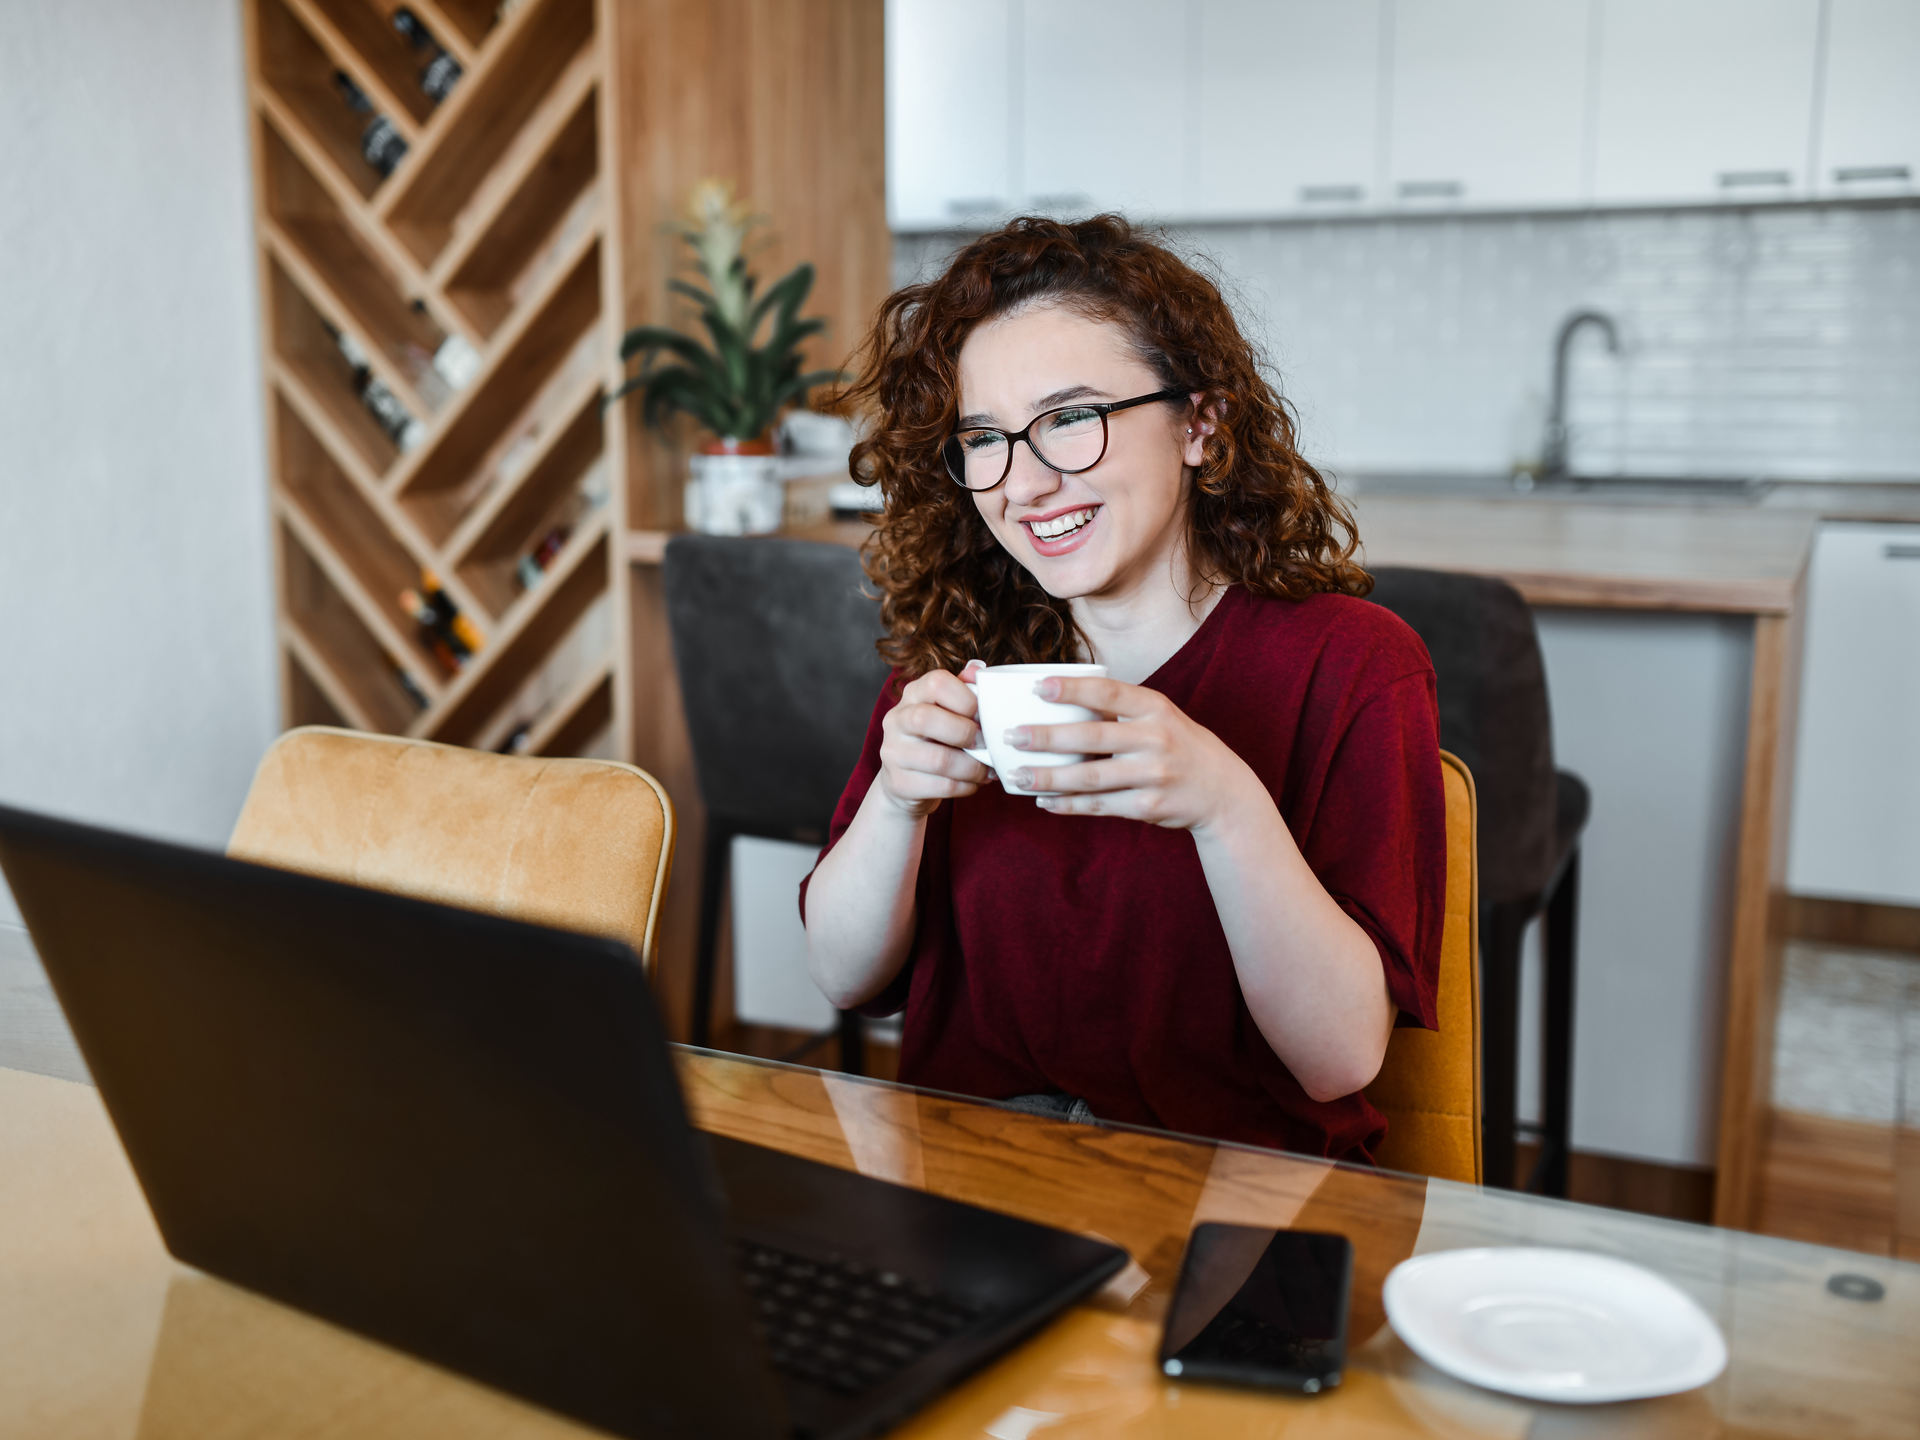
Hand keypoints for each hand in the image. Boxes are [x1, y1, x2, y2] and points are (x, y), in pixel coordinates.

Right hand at [875, 660, 992, 817]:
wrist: (908, 780)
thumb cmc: (937, 739)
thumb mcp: (949, 710)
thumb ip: (964, 689)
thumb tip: (978, 669)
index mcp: (913, 694)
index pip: (936, 682)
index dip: (965, 697)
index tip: (981, 714)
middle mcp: (897, 720)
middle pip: (926, 719)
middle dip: (965, 733)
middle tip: (984, 743)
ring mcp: (893, 752)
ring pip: (938, 760)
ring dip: (972, 767)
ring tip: (986, 769)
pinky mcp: (899, 783)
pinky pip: (941, 786)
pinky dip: (966, 786)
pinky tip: (973, 783)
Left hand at [1008, 676, 1260, 832]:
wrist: (1222, 791)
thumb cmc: (1178, 745)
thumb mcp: (1159, 716)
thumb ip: (1120, 709)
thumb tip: (1058, 700)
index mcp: (1154, 708)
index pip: (1108, 693)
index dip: (1072, 689)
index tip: (1037, 687)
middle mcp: (1155, 739)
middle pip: (1091, 738)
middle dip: (1046, 738)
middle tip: (1012, 737)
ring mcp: (1152, 775)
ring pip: (1090, 778)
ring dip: (1049, 777)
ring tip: (1018, 775)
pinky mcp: (1148, 806)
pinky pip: (1099, 806)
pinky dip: (1069, 804)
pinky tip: (1045, 800)